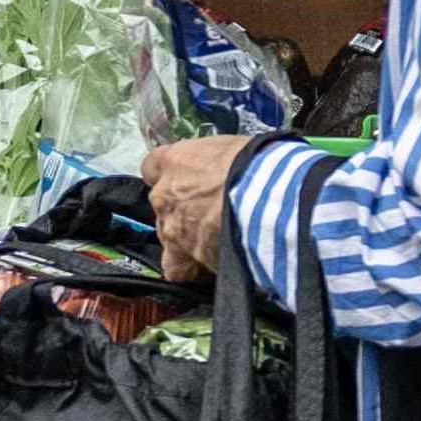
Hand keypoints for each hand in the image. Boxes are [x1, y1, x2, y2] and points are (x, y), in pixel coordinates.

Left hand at [142, 133, 249, 282]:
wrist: (266, 201)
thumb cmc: (257, 169)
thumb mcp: (237, 150)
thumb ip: (222, 163)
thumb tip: (236, 169)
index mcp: (176, 160)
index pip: (154, 166)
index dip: (171, 176)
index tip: (187, 182)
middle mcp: (165, 195)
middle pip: (163, 205)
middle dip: (184, 211)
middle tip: (212, 214)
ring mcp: (172, 228)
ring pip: (168, 238)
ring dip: (187, 241)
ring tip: (217, 242)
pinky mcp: (185, 257)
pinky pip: (178, 269)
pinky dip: (190, 269)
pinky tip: (208, 267)